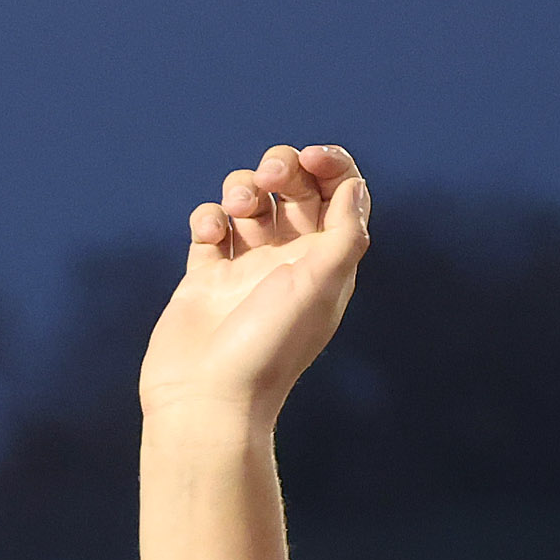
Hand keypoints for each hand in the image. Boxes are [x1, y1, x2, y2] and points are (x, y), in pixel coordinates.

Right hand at [139, 144, 371, 431]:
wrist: (208, 400)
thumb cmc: (268, 347)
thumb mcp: (322, 285)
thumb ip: (345, 232)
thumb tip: (354, 187)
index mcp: (326, 262)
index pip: (339, 195)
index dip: (330, 166)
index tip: (310, 159)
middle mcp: (290, 262)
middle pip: (294, 190)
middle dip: (282, 169)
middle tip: (269, 179)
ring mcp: (245, 269)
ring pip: (250, 202)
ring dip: (242, 188)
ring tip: (237, 210)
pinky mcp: (205, 279)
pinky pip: (210, 227)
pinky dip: (209, 217)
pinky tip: (209, 235)